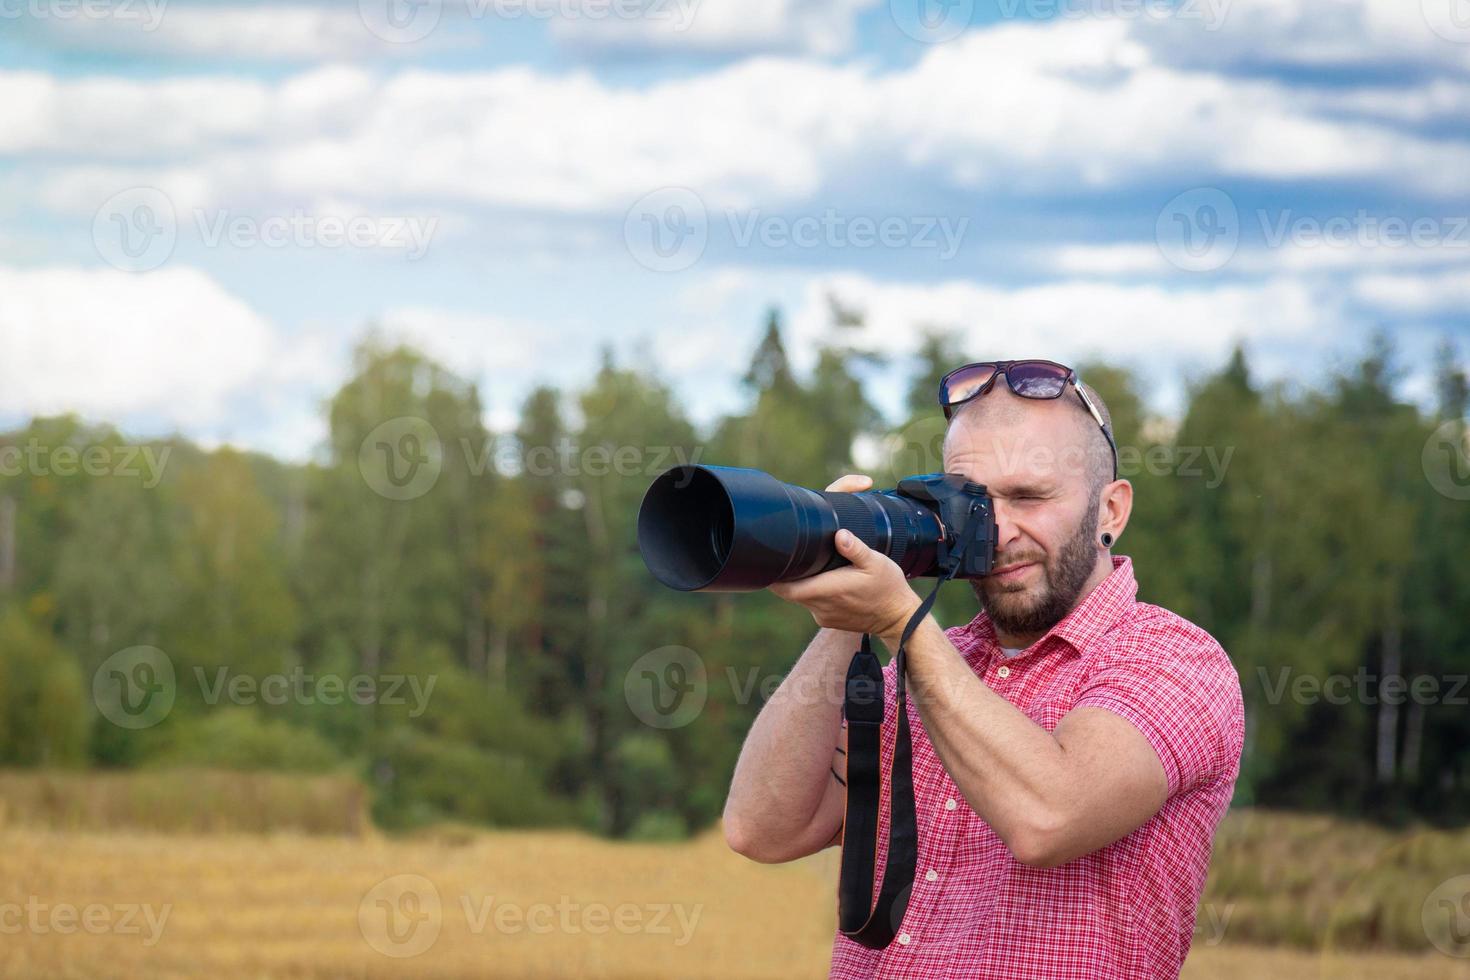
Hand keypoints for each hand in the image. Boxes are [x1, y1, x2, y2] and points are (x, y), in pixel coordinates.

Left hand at [768, 474, 923, 644]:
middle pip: (788, 591)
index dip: (773, 576)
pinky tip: (826, 581)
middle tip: (791, 556)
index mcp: (827, 590)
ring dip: (801, 583)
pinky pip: (812, 604)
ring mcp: (823, 615)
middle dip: (786, 575)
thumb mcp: (876, 563)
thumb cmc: (888, 589)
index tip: (773, 559)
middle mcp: (820, 606)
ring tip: (810, 565)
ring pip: (800, 597)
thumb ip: (856, 548)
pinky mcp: (828, 620)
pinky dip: (814, 593)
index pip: (784, 587)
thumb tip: (840, 534)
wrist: (899, 620)